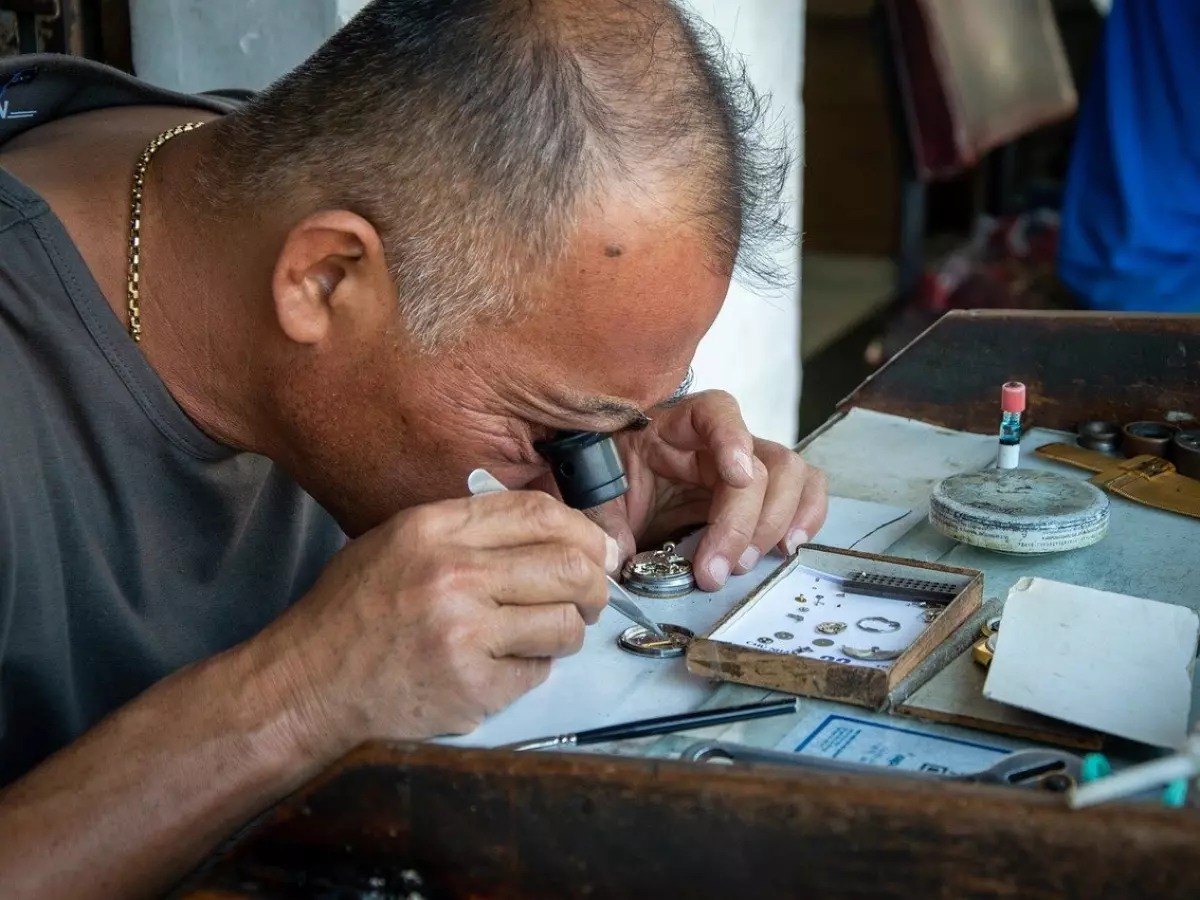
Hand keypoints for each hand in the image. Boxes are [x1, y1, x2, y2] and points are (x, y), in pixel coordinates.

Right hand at [250, 491, 615, 760]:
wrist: (308, 684)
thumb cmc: (352, 613)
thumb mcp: (399, 541)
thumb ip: (469, 529)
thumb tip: (554, 531)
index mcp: (435, 529)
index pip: (540, 513)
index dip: (584, 530)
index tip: (599, 549)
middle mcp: (453, 574)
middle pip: (569, 566)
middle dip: (594, 585)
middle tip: (590, 598)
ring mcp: (464, 633)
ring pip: (565, 624)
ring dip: (567, 633)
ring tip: (541, 636)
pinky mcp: (472, 686)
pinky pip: (537, 673)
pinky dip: (530, 671)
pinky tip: (500, 667)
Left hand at [586, 390, 827, 590]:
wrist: (618, 486)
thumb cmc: (613, 476)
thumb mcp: (597, 490)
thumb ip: (604, 518)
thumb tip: (619, 553)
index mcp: (678, 423)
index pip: (716, 411)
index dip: (733, 439)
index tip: (737, 477)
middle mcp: (722, 439)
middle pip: (764, 463)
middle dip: (745, 523)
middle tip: (716, 568)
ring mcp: (749, 464)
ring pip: (793, 477)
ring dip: (776, 525)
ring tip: (745, 565)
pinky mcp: (763, 492)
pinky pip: (805, 493)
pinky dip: (805, 519)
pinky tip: (786, 548)